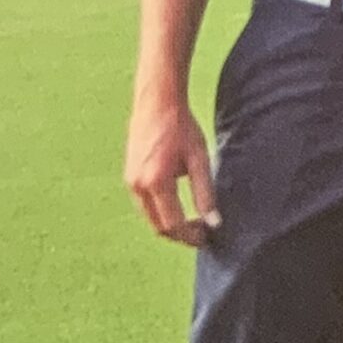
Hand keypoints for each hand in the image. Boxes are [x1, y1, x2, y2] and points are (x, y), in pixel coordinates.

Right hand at [124, 92, 217, 245]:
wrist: (157, 103)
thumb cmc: (182, 127)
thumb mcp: (199, 158)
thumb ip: (205, 192)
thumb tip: (214, 222)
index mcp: (155, 182)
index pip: (172, 224)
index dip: (190, 236)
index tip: (207, 239)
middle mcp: (137, 186)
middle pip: (157, 225)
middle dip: (180, 234)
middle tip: (202, 234)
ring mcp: (130, 182)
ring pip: (149, 217)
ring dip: (169, 224)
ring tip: (193, 223)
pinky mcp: (129, 176)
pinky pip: (144, 204)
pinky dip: (160, 211)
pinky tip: (177, 206)